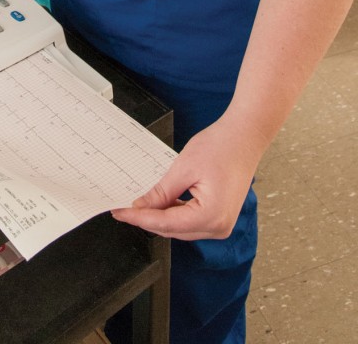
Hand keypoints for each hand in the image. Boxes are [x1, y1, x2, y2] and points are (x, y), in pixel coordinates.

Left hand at [111, 115, 263, 240]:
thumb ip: (161, 192)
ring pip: (180, 228)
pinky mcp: (220, 217)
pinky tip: (161, 203)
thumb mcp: (184, 168)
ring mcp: (221, 225)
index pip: (165, 223)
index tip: (120, 212)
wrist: (245, 136)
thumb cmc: (221, 146)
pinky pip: (191, 221)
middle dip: (148, 218)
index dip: (139, 218)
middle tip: (124, 207)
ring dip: (160, 217)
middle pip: (172, 229)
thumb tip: (140, 206)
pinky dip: (174, 213)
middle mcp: (218, 227)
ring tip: (138, 204)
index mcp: (210, 217)